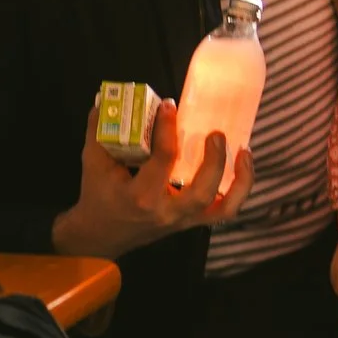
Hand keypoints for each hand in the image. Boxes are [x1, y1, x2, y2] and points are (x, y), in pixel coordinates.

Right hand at [49, 98, 251, 259]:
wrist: (99, 237)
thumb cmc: (97, 197)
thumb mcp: (93, 164)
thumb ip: (99, 132)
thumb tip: (104, 100)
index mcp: (140, 196)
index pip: (162, 161)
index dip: (167, 130)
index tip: (170, 106)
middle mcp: (166, 211)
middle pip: (202, 192)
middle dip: (215, 162)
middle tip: (216, 133)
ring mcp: (182, 220)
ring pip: (223, 208)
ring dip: (240, 180)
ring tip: (244, 151)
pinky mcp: (192, 222)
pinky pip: (224, 210)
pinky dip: (238, 190)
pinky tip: (241, 166)